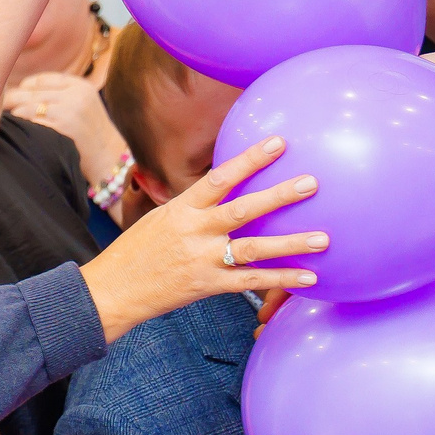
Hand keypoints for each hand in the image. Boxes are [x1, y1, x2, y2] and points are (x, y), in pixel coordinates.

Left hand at [2, 71, 129, 182]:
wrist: (110, 156)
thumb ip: (60, 94)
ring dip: (16, 113)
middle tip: (1, 107)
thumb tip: (23, 90)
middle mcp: (75, 93)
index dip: (25, 87)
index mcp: (79, 85)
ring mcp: (69, 109)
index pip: (42, 79)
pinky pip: (33, 120)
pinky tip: (21, 131)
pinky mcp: (63, 125)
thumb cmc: (90, 133)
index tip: (17, 97)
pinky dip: (24, 124)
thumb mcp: (82, 104)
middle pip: (31, 91)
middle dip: (13, 99)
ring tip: (11, 120)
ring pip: (28, 105)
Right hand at [77, 136, 322, 341]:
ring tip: (323, 238)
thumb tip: (223, 188)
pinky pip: (250, 282)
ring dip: (291, 243)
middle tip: (312, 183)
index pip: (219, 177)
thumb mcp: (157, 219)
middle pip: (243, 209)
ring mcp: (201, 259)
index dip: (250, 159)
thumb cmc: (134, 253)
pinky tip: (309, 279)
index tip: (279, 143)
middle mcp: (193, 231)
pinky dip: (280, 280)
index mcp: (180, 209)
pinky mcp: (206, 285)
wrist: (111, 291)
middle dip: (280, 196)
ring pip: (253, 248)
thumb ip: (192, 207)